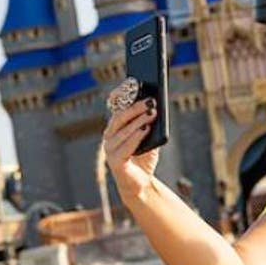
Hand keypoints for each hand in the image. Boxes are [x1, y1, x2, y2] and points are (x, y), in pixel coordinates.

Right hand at [103, 83, 160, 202]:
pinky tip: (146, 130)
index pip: (117, 107)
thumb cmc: (144, 157)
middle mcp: (109, 136)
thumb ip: (149, 122)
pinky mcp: (115, 162)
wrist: (141, 183)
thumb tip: (155, 105)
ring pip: (124, 131)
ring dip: (139, 121)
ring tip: (152, 113)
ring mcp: (110, 149)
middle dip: (136, 107)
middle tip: (151, 100)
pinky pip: (125, 147)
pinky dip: (136, 137)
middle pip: (121, 117)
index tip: (134, 81)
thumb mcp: (149, 136)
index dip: (122, 94)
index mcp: (115, 127)